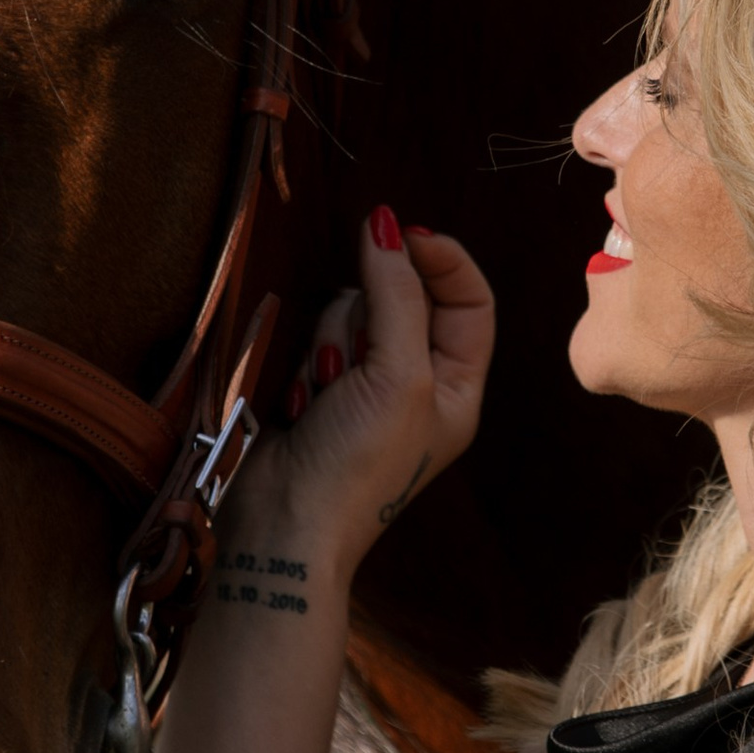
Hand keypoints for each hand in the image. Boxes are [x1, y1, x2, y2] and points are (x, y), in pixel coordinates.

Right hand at [232, 211, 491, 577]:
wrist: (284, 528)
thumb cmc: (358, 467)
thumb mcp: (397, 376)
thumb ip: (397, 294)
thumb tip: (385, 224)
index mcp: (457, 386)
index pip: (468, 300)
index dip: (440, 261)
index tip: (402, 235)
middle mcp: (416, 382)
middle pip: (400, 299)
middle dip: (367, 321)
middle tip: (353, 366)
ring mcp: (364, 384)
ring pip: (348, 312)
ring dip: (331, 346)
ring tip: (323, 396)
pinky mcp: (316, 386)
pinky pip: (311, 338)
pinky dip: (302, 365)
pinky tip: (300, 406)